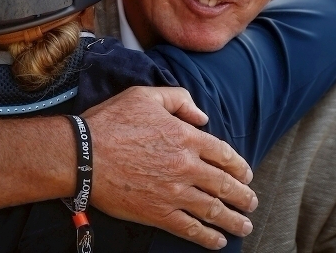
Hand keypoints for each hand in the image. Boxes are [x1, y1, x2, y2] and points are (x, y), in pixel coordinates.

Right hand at [83, 86, 257, 249]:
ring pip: (213, 209)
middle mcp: (186, 167)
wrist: (83, 155)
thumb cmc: (111, 122)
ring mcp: (174, 193)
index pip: (224, 154)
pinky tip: (218, 241)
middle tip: (252, 203)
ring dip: (233, 220)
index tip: (247, 175)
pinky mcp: (158, 213)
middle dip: (243, 196)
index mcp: (186, 137)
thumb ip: (180, 100)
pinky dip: (207, 237)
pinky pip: (189, 228)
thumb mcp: (146, 96)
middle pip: (225, 184)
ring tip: (245, 226)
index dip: (240, 166)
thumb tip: (202, 116)